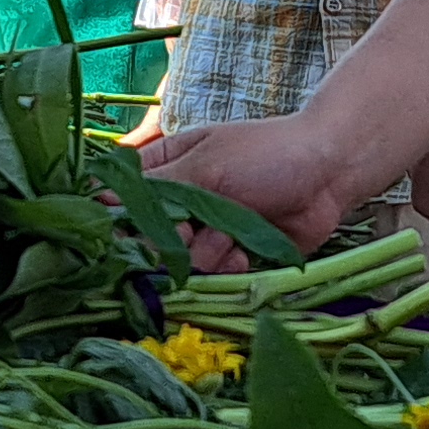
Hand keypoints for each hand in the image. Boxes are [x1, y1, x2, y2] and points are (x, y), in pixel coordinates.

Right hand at [143, 114, 358, 258]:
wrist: (328, 174)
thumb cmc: (267, 154)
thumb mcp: (207, 165)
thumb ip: (156, 188)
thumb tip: (100, 198)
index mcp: (166, 166)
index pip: (122, 196)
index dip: (122, 218)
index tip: (137, 226)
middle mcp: (180, 199)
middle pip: (147, 237)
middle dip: (172, 239)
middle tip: (195, 228)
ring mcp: (205, 228)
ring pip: (180, 260)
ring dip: (206, 252)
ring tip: (233, 233)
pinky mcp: (231, 254)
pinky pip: (211, 274)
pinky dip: (227, 266)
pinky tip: (245, 254)